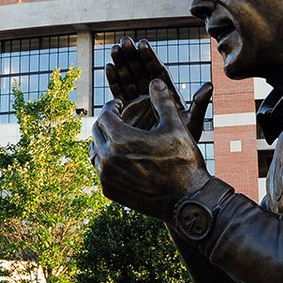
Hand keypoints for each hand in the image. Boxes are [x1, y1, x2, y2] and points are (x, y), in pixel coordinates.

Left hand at [91, 78, 211, 221]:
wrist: (187, 200)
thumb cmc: (183, 162)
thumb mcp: (176, 126)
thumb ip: (162, 101)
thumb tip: (155, 81)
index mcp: (121, 139)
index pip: (105, 115)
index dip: (112, 106)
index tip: (121, 104)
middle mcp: (108, 159)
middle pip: (96, 132)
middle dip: (106, 122)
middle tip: (118, 118)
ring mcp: (107, 177)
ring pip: (94, 152)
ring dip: (103, 141)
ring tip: (117, 136)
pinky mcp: (109, 192)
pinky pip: (99, 170)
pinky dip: (105, 160)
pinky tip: (119, 156)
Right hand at [105, 37, 211, 140]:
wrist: (161, 164)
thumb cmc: (182, 145)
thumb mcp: (192, 124)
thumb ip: (199, 105)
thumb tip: (210, 85)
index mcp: (167, 94)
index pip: (158, 71)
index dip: (150, 58)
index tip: (143, 44)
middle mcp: (152, 95)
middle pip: (142, 71)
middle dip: (133, 56)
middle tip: (125, 41)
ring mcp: (138, 102)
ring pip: (129, 78)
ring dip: (122, 63)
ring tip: (115, 49)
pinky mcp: (126, 111)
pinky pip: (119, 92)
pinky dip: (114, 80)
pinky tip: (109, 67)